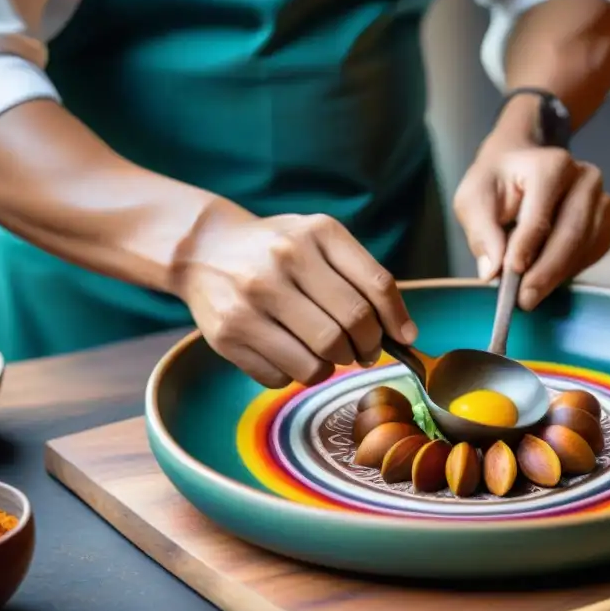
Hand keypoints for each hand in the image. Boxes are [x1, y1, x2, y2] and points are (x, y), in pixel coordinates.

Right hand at [173, 208, 416, 388]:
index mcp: (317, 233)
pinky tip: (291, 355)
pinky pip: (282, 377)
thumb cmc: (277, 249)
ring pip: (318, 361)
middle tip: (362, 351)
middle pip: (350, 327)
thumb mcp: (320, 240)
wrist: (203, 249)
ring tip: (328, 355)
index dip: (395, 320)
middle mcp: (283, 261)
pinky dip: (296, 375)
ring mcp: (252, 299)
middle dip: (366, 348)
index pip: (376, 286)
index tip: (401, 338)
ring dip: (332, 367)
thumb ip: (364, 277)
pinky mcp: (227, 335)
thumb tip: (406, 335)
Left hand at [453, 133, 609, 309]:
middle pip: (571, 233)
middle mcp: (585, 178)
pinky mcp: (607, 221)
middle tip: (524, 299)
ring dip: (557, 275)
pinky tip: (547, 275)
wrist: (521, 164)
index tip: (512, 272)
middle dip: (546, 271)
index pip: (541, 212)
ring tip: (529, 292)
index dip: (527, 246)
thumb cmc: (497, 181)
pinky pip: (593, 254)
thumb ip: (480, 231)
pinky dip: (570, 270)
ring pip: (585, 247)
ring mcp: (602, 199)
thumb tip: (492, 271)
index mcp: (551, 165)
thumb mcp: (473, 199)